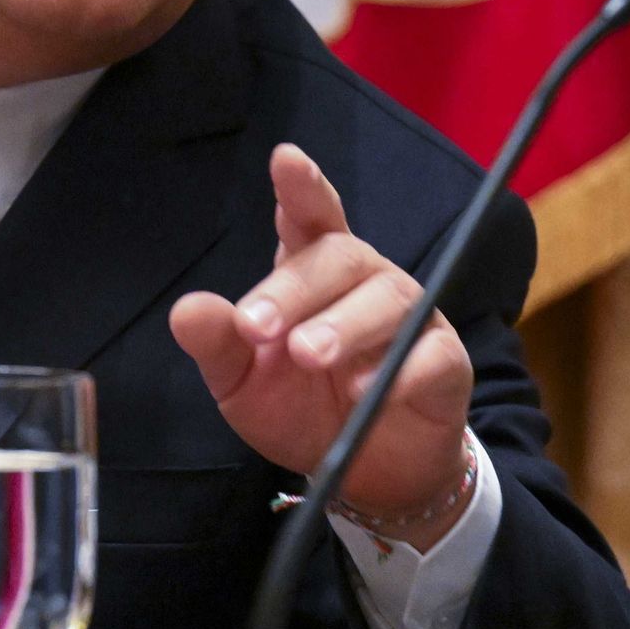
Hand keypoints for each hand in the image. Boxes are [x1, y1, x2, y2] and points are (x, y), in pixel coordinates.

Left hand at [169, 143, 473, 532]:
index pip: (310, 217)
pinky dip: (398, 373)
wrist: (364, 469)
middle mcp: (366, 280)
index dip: (302, 187)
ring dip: (344, 326)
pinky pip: (428, 356)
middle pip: (341, 256)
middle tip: (258, 329)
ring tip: (310, 356)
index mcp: (314, 273)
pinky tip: (365, 395)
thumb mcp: (244, 383)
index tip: (286, 159)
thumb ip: (219, 345)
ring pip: (386, 298)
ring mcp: (411, 318)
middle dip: (295, 288)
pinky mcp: (444, 363)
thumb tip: (185, 311)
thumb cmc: (302, 407)